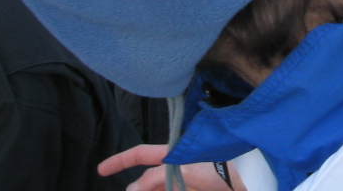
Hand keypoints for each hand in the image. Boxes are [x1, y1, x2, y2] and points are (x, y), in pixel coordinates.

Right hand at [98, 145, 245, 190]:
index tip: (100, 170)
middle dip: (137, 188)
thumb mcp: (188, 169)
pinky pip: (170, 190)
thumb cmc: (221, 174)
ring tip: (163, 189)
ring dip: (148, 189)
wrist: (242, 189)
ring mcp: (181, 186)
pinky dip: (163, 189)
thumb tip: (133, 187)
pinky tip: (162, 189)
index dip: (120, 160)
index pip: (142, 154)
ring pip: (156, 188)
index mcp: (175, 157)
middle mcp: (175, 171)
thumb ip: (158, 177)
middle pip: (146, 182)